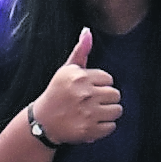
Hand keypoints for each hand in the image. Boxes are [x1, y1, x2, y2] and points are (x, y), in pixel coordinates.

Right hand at [30, 29, 122, 146]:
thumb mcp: (66, 70)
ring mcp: (87, 113)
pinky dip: (104, 127)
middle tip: (92, 103)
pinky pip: (111, 126)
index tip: (89, 90)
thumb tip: (87, 31)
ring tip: (94, 113)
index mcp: (79, 77)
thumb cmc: (57, 93)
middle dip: (106, 99)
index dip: (100, 85)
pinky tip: (92, 123)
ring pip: (117, 110)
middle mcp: (84, 93)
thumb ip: (80, 51)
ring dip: (108, 113)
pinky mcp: (89, 130)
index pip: (109, 79)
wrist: (42, 122)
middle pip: (116, 94)